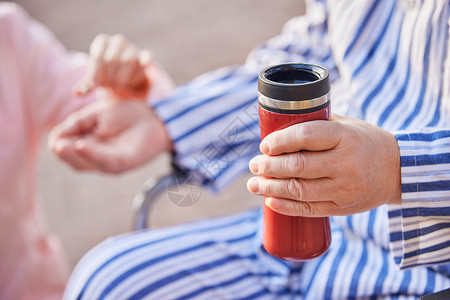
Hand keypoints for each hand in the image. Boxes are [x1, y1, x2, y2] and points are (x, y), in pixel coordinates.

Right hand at [48, 97, 171, 172]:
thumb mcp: (96, 114)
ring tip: (62, 146)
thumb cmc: (128, 113)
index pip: (70, 151)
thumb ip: (77, 123)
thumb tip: (54, 137)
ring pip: (88, 164)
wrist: (155, 114)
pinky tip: (82, 146)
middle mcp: (100, 158)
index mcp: (91, 146)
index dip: (60, 146)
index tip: (55, 140)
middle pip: (76, 162)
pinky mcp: (126, 162)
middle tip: (56, 145)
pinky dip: (93, 155)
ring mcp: (112, 162)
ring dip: (74, 155)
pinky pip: (106, 161)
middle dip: (64, 153)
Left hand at [74, 34, 151, 98]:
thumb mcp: (97, 77)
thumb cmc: (108, 74)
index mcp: (103, 42)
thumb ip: (88, 84)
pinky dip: (146, 58)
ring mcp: (133, 48)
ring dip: (122, 77)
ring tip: (117, 87)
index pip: (98, 54)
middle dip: (109, 76)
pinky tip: (144, 64)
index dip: (96, 71)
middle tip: (107, 87)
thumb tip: (77, 93)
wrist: (128, 74)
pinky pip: (147, 55)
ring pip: (128, 59)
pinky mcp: (146, 56)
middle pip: (112, 58)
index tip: (96, 85)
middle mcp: (118, 41)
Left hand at [247, 114, 401, 216]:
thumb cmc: (365, 142)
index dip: (280, 142)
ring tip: (253, 184)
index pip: (305, 136)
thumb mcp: (347, 125)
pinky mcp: (342, 207)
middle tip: (254, 165)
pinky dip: (286, 206)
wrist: (399, 171)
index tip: (264, 145)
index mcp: (345, 137)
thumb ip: (317, 125)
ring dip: (270, 188)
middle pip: (298, 166)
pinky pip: (309, 210)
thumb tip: (278, 124)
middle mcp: (346, 163)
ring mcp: (344, 188)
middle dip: (269, 166)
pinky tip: (270, 201)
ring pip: (299, 190)